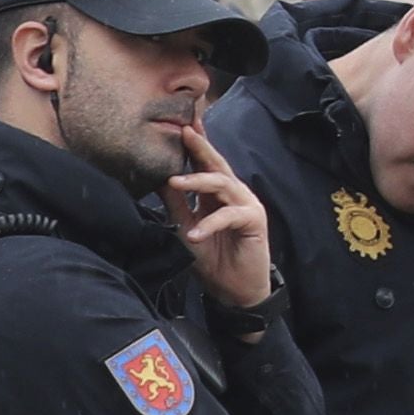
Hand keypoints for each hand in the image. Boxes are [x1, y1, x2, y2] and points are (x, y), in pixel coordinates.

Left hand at [164, 144, 272, 315]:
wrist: (235, 290)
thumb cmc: (213, 259)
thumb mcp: (186, 228)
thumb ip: (177, 205)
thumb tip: (158, 181)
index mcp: (218, 194)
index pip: (206, 164)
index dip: (197, 145)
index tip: (184, 124)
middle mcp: (234, 194)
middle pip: (217, 165)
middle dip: (201, 148)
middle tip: (186, 131)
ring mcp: (246, 204)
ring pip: (222, 184)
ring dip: (197, 182)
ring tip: (174, 183)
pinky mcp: (254, 220)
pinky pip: (230, 216)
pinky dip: (211, 224)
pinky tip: (196, 234)